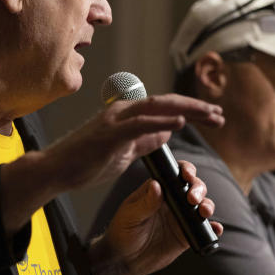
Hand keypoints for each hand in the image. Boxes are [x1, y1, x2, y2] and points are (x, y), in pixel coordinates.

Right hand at [46, 94, 223, 190]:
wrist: (55, 171)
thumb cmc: (86, 162)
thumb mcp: (124, 151)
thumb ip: (145, 141)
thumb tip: (167, 134)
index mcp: (126, 115)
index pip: (165, 107)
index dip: (191, 110)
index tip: (212, 117)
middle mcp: (122, 111)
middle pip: (167, 102)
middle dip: (196, 108)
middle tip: (220, 114)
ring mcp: (115, 121)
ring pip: (157, 107)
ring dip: (186, 111)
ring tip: (210, 116)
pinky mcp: (109, 134)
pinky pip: (139, 125)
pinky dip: (162, 122)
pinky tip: (181, 124)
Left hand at [88, 160, 221, 274]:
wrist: (125, 260)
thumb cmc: (123, 232)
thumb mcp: (130, 216)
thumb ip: (145, 203)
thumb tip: (156, 185)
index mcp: (159, 189)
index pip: (176, 173)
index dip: (186, 170)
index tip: (187, 176)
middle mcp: (173, 200)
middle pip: (194, 186)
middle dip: (198, 189)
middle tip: (193, 199)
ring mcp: (182, 217)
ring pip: (202, 205)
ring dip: (208, 205)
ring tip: (204, 212)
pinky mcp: (187, 234)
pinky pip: (204, 228)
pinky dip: (213, 227)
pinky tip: (216, 229)